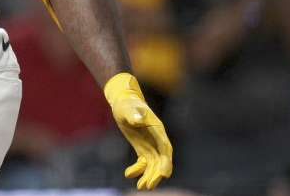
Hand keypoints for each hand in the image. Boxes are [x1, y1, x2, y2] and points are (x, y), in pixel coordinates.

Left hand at [104, 73, 172, 188]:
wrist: (123, 102)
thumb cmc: (127, 104)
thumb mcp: (128, 108)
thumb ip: (134, 114)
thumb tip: (138, 120)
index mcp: (158, 129)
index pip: (165, 149)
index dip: (165, 162)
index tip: (163, 175)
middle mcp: (157, 139)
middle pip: (161, 160)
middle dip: (156, 174)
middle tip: (148, 186)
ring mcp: (151, 144)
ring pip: (154, 164)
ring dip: (149, 176)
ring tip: (141, 187)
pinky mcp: (143, 147)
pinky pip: (143, 162)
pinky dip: (138, 169)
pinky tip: (128, 174)